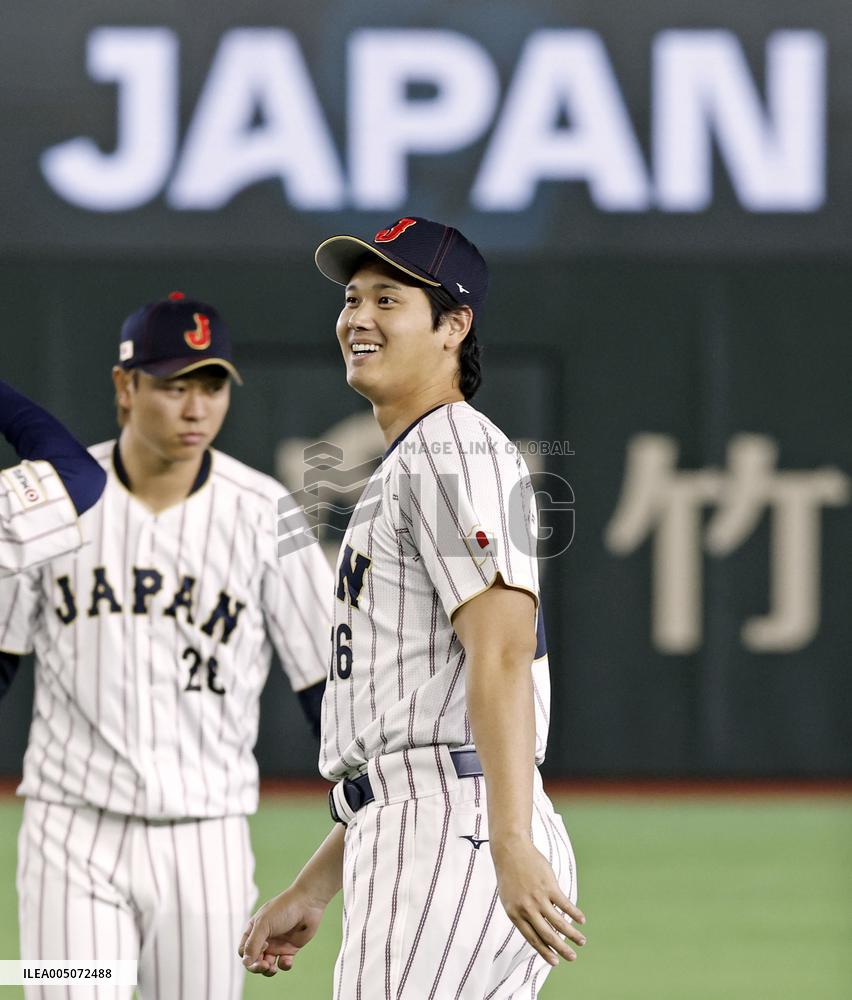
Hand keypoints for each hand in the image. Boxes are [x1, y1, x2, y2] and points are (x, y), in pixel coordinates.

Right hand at [238, 887, 326, 975]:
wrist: (307, 904)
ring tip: (273, 968)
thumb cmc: (283, 909)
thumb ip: (253, 944)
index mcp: (254, 930)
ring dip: (268, 970)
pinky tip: (287, 960)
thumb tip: (246, 963)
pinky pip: (283, 963)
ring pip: (267, 965)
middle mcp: (264, 939)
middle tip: (265, 967)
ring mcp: (277, 944)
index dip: (249, 955)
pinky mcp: (290, 949)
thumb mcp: (264, 924)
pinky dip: (284, 965)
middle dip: (257, 967)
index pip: (244, 951)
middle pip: (254, 961)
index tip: (262, 946)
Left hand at [491, 834, 586, 966]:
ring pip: (559, 922)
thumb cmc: (510, 876)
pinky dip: (574, 914)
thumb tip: (538, 930)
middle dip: (561, 948)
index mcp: (515, 914)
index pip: (532, 938)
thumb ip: (522, 915)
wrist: (510, 850)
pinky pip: (564, 904)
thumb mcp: (509, 899)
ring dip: (572, 934)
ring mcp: (538, 897)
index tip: (555, 962)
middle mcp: (527, 909)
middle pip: (547, 934)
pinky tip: (582, 920)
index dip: (545, 951)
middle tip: (572, 958)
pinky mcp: (549, 886)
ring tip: (582, 941)